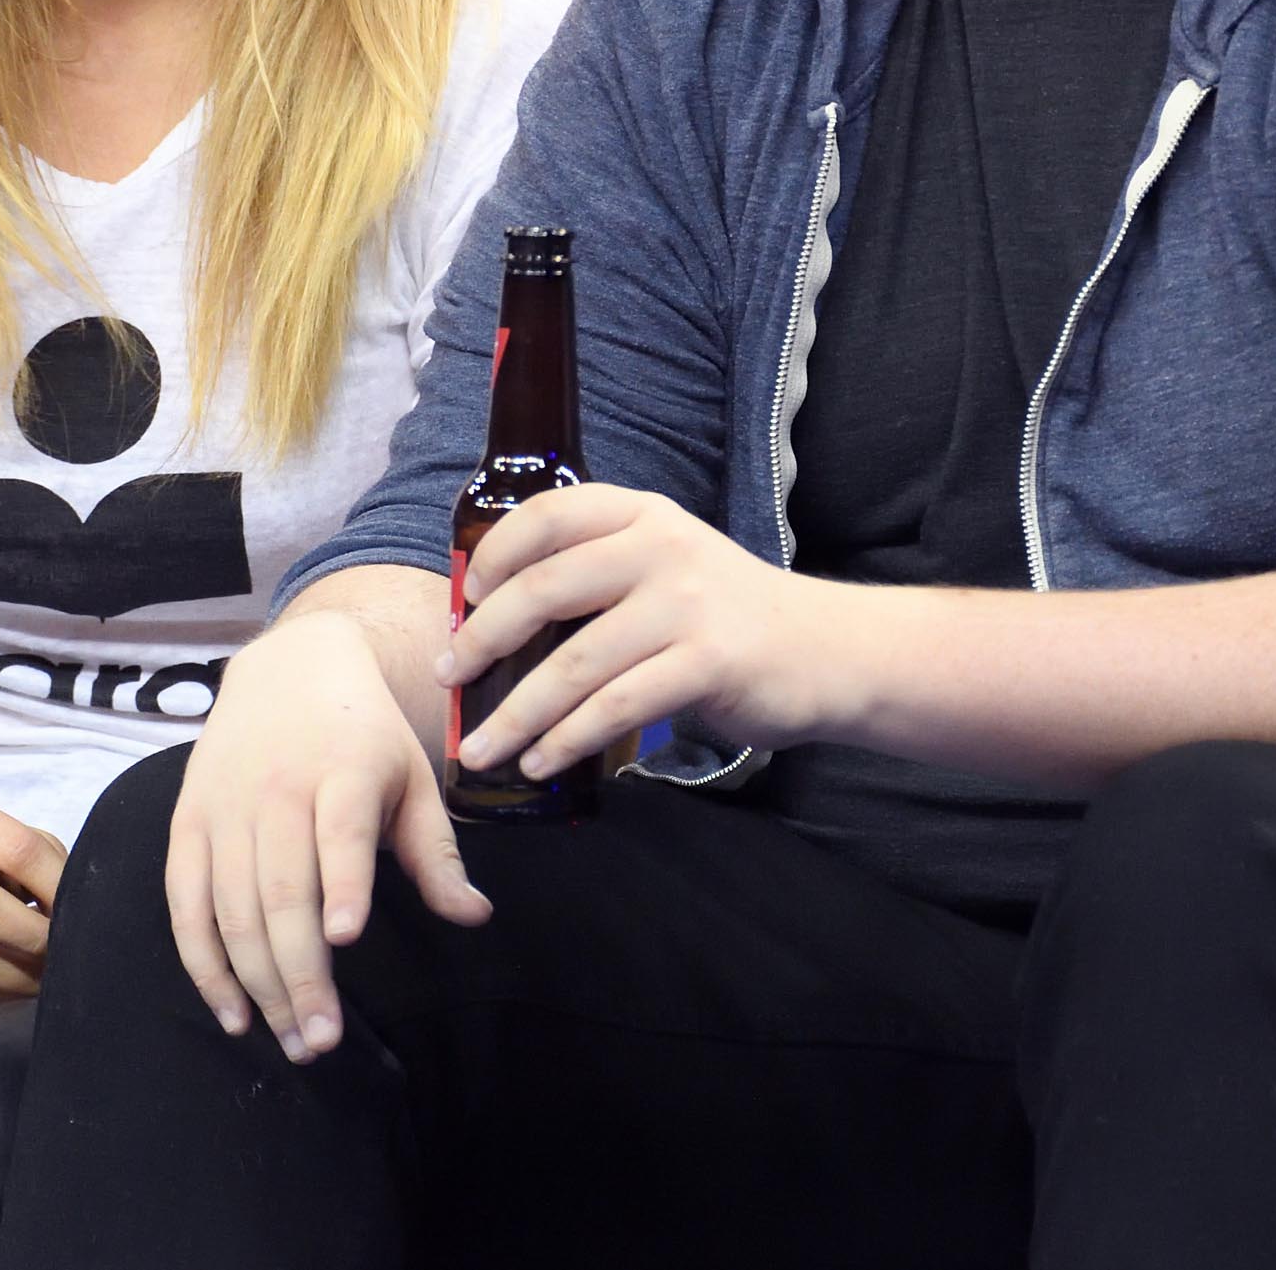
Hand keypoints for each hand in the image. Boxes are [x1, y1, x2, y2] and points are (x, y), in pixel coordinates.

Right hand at [167, 610, 490, 1065]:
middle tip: (321, 1041)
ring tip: (291, 1040)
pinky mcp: (186, 823)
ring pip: (231, 907)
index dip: (341, 882)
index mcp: (344, 770)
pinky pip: (185, 904)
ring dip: (257, 983)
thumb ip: (436, 853)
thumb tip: (475, 917)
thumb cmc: (363, 736)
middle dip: (299, 972)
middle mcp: (276, 789)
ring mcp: (224, 808)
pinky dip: (204, 963)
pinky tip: (233, 1013)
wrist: (288, 669)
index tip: (347, 937)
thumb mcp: (412, 777)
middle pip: (281, 888)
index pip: (340, 830)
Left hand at [437, 485, 847, 775]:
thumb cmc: (726, 615)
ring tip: (482, 748)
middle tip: (450, 678)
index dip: (494, 555)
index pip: (548, 515)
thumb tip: (495, 622)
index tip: (463, 601)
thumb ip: (597, 574)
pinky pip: (617, 706)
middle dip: (484, 641)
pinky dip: (569, 739)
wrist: (826, 650)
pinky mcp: (707, 663)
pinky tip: (541, 761)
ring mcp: (686, 604)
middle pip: (545, 589)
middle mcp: (661, 548)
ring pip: (575, 661)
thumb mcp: (665, 565)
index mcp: (642, 515)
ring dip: (517, 712)